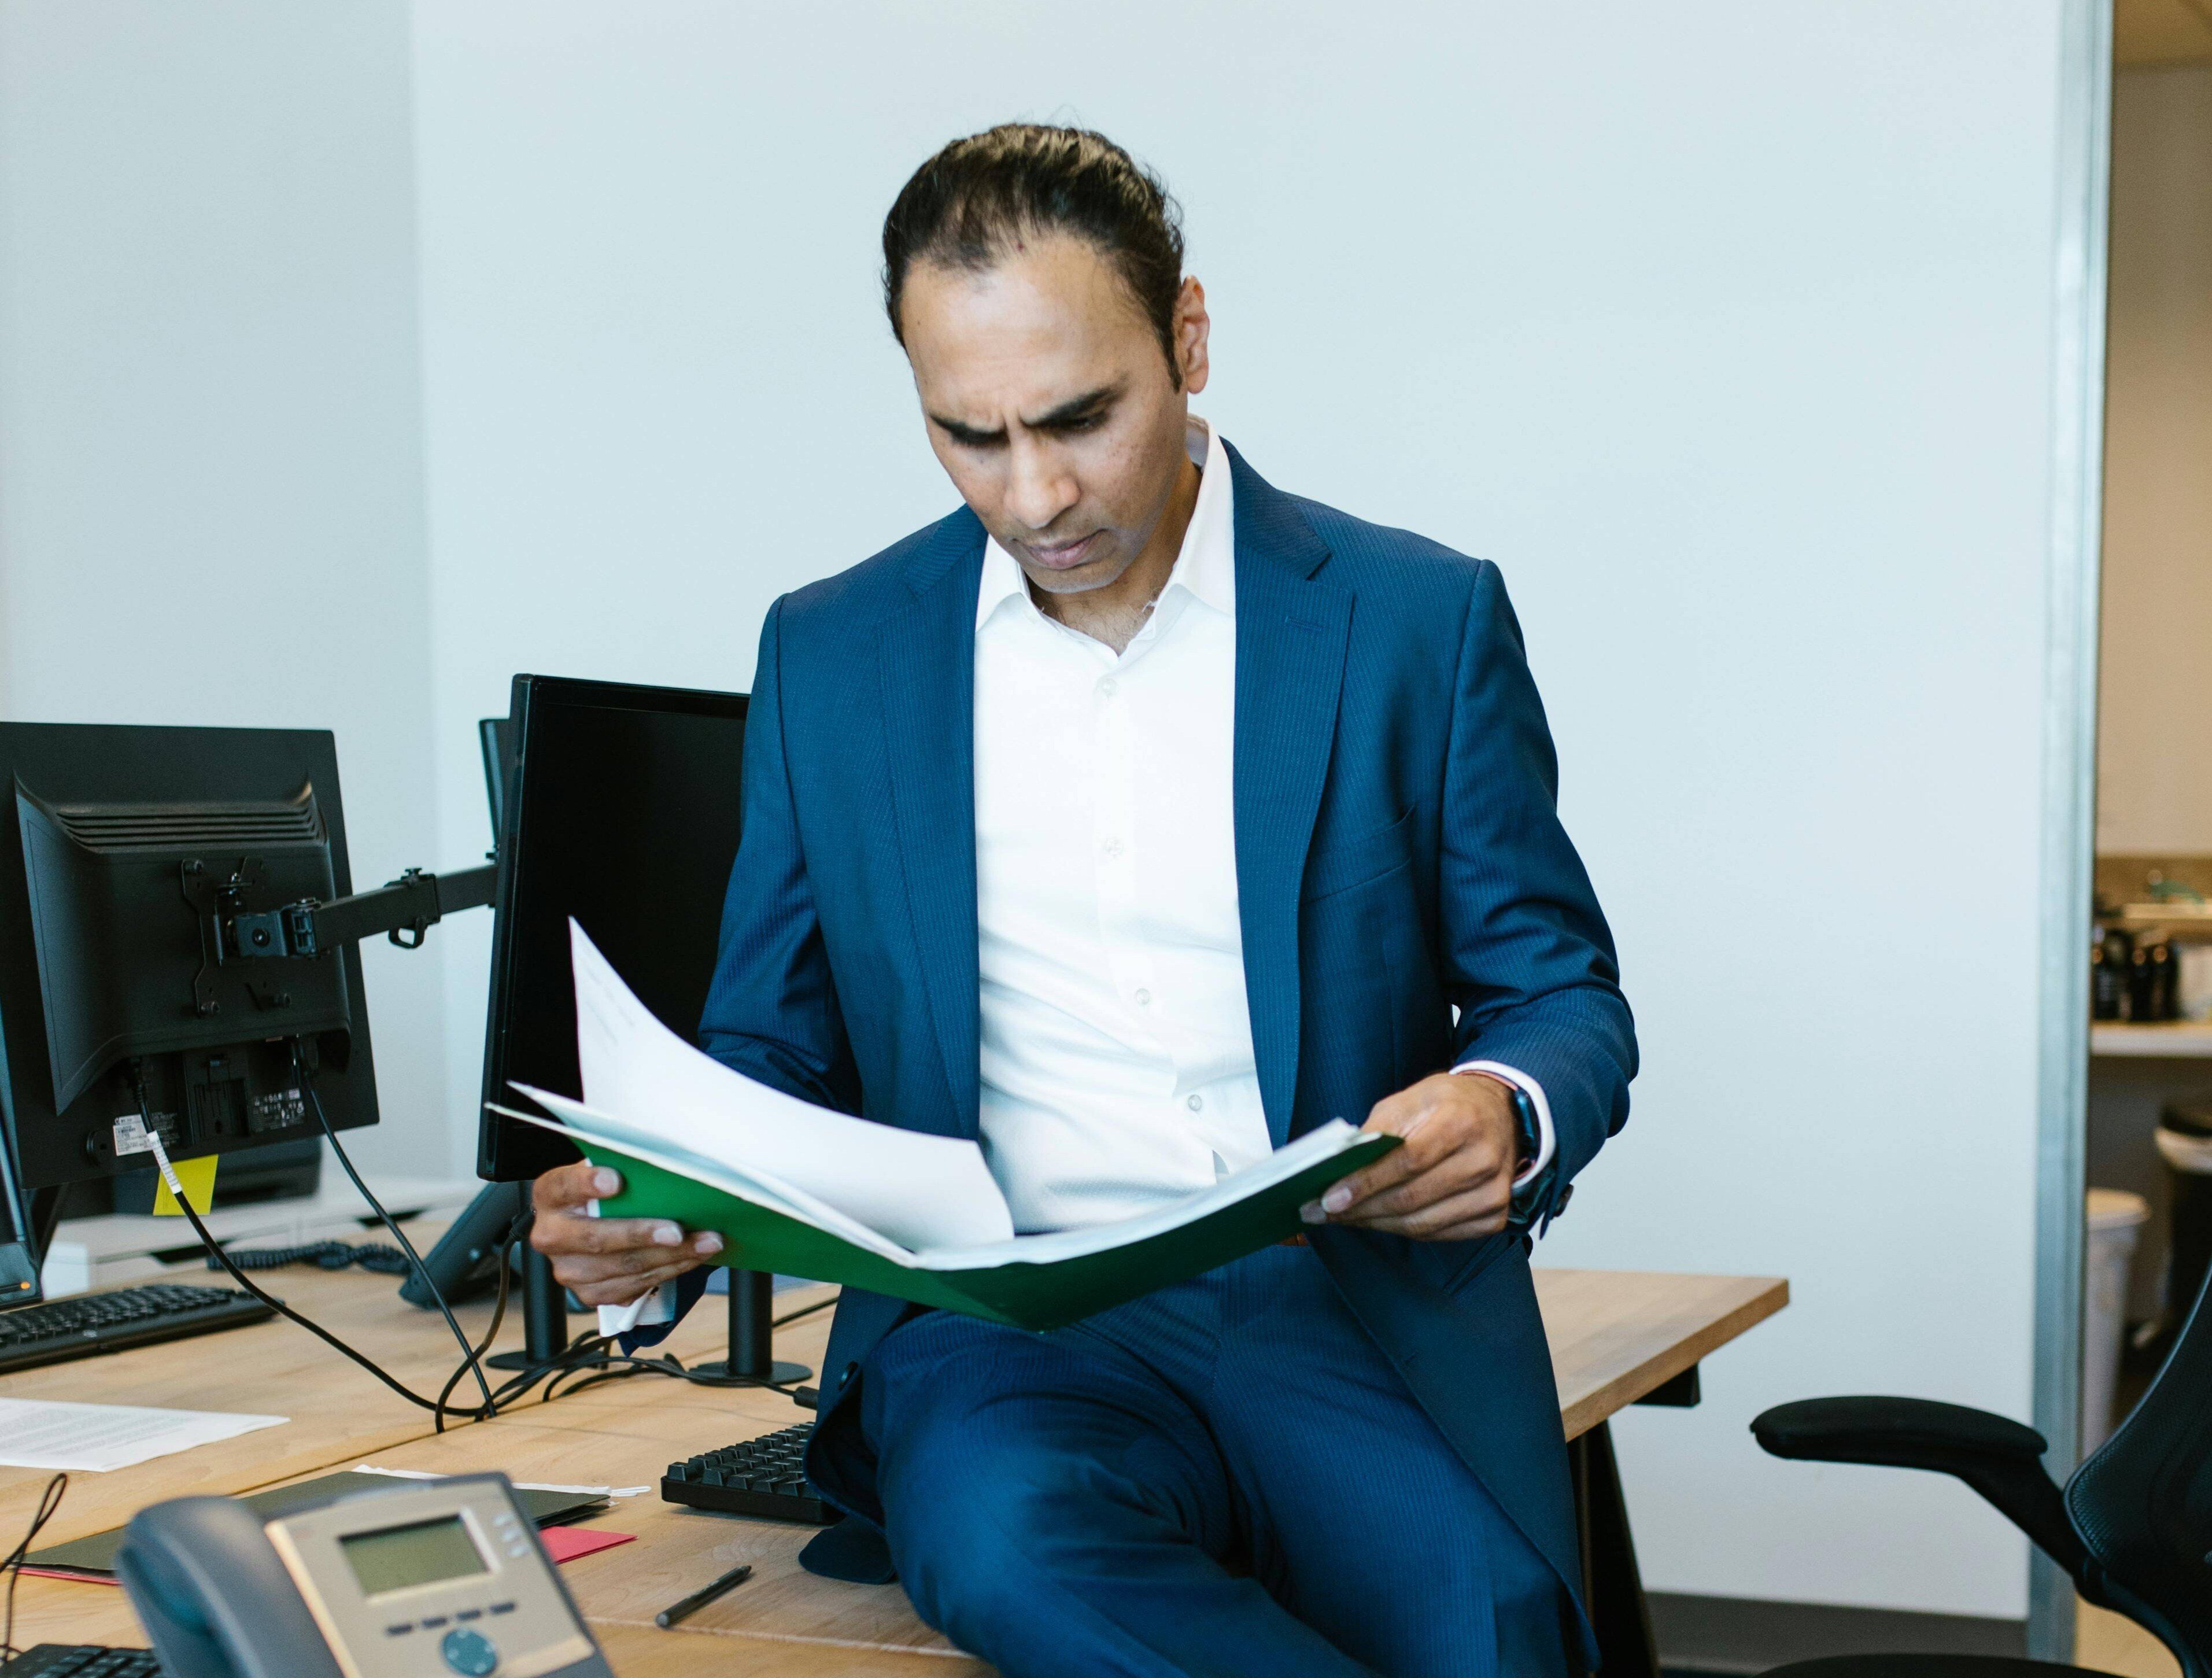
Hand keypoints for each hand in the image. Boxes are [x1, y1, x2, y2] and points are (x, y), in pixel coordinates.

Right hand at [528, 1161, 724, 1306]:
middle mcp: (552, 1236)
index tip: (616, 1181)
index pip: (563, 1186)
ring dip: (671, 1256)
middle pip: (597, 1238)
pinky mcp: (590, 1294)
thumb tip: (667, 1165)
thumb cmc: (604, 1193)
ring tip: (705, 1242)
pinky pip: (634, 1285)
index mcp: (551, 1196)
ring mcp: (569, 1271)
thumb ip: (624, 1169)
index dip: (587, 1184)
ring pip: (623, 1267)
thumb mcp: (605, 1171)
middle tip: (678, 1231)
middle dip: (643, 1234)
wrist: (586, 1225)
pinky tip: (692, 1258)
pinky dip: (669, 1271)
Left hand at [1303, 1072, 1520, 1240]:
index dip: (1365, 1183)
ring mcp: (1493, 1193)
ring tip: (1343, 1218)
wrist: (1501, 1114)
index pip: (1407, 1161)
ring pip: (1422, 1223)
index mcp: (1461, 1121)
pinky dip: (1403, 1230)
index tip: (1329, 1198)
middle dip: (1360, 1210)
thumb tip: (1340, 1165)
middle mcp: (1483, 1160)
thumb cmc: (1449, 1104)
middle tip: (1321, 1213)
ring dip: (1375, 1223)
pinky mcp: (1494, 1216)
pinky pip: (1438, 1234)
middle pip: (1411, 1198)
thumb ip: (1378, 1130)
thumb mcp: (1411, 1099)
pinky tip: (1378, 1220)